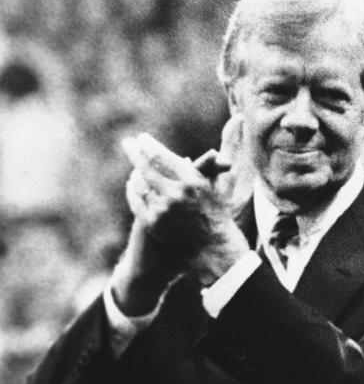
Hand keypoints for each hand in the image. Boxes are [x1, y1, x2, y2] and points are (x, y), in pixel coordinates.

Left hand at [122, 132, 248, 284]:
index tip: (142, 138)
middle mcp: (176, 194)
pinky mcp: (152, 223)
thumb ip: (210, 167)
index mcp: (192, 181)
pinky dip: (134, 190)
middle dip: (134, 152)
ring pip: (140, 184)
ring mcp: (162, 209)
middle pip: (145, 167)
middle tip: (128, 143)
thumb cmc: (215, 212)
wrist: (212, 245)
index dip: (148, 145)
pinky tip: (133, 184)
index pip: (160, 156)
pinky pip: (137, 200)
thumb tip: (216, 148)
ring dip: (135, 172)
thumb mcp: (216, 188)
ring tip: (134, 165)